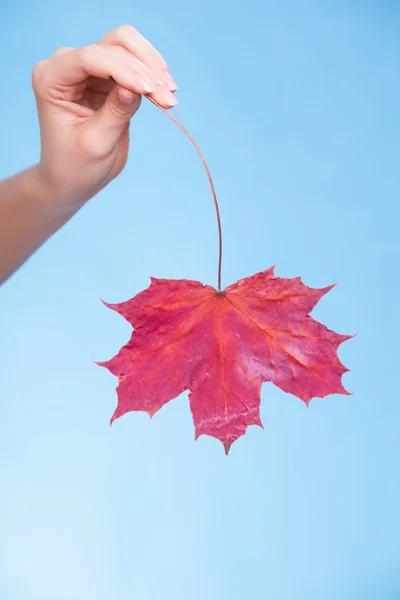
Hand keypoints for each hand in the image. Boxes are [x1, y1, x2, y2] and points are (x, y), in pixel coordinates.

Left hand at [32, 25, 177, 208]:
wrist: (73, 180)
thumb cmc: (75, 166)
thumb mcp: (95, 143)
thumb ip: (115, 113)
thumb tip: (137, 88)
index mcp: (51, 79)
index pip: (90, 58)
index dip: (123, 69)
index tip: (151, 90)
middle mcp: (67, 65)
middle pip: (113, 45)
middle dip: (143, 68)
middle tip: (167, 97)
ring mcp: (89, 69)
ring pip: (128, 48)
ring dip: (152, 68)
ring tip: (170, 95)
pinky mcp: (108, 79)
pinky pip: (135, 66)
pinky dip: (153, 77)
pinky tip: (166, 95)